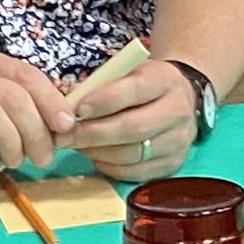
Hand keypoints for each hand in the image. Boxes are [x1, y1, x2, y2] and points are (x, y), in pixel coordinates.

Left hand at [64, 59, 199, 181]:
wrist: (180, 99)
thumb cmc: (143, 84)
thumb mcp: (128, 71)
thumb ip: (102, 83)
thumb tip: (67, 104)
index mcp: (165, 80)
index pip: (135, 90)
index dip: (104, 101)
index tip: (77, 109)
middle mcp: (177, 111)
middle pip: (132, 128)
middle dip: (92, 134)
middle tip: (64, 136)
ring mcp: (178, 141)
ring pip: (131, 154)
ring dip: (97, 152)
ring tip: (76, 145)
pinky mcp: (172, 164)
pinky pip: (134, 172)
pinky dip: (109, 166)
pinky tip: (95, 156)